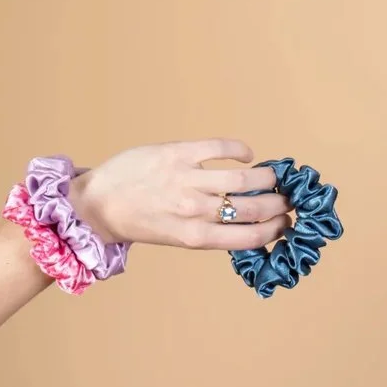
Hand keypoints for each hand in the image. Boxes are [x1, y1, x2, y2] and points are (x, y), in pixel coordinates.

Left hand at [69, 139, 290, 250]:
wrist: (98, 205)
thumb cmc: (138, 223)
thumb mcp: (177, 238)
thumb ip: (210, 232)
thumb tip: (247, 222)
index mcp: (196, 237)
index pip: (252, 236)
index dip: (277, 229)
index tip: (287, 222)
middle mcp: (195, 211)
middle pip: (254, 208)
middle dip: (279, 204)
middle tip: (288, 199)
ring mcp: (186, 180)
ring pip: (244, 178)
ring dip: (267, 177)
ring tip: (273, 176)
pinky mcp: (177, 154)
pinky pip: (220, 148)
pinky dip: (240, 150)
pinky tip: (246, 155)